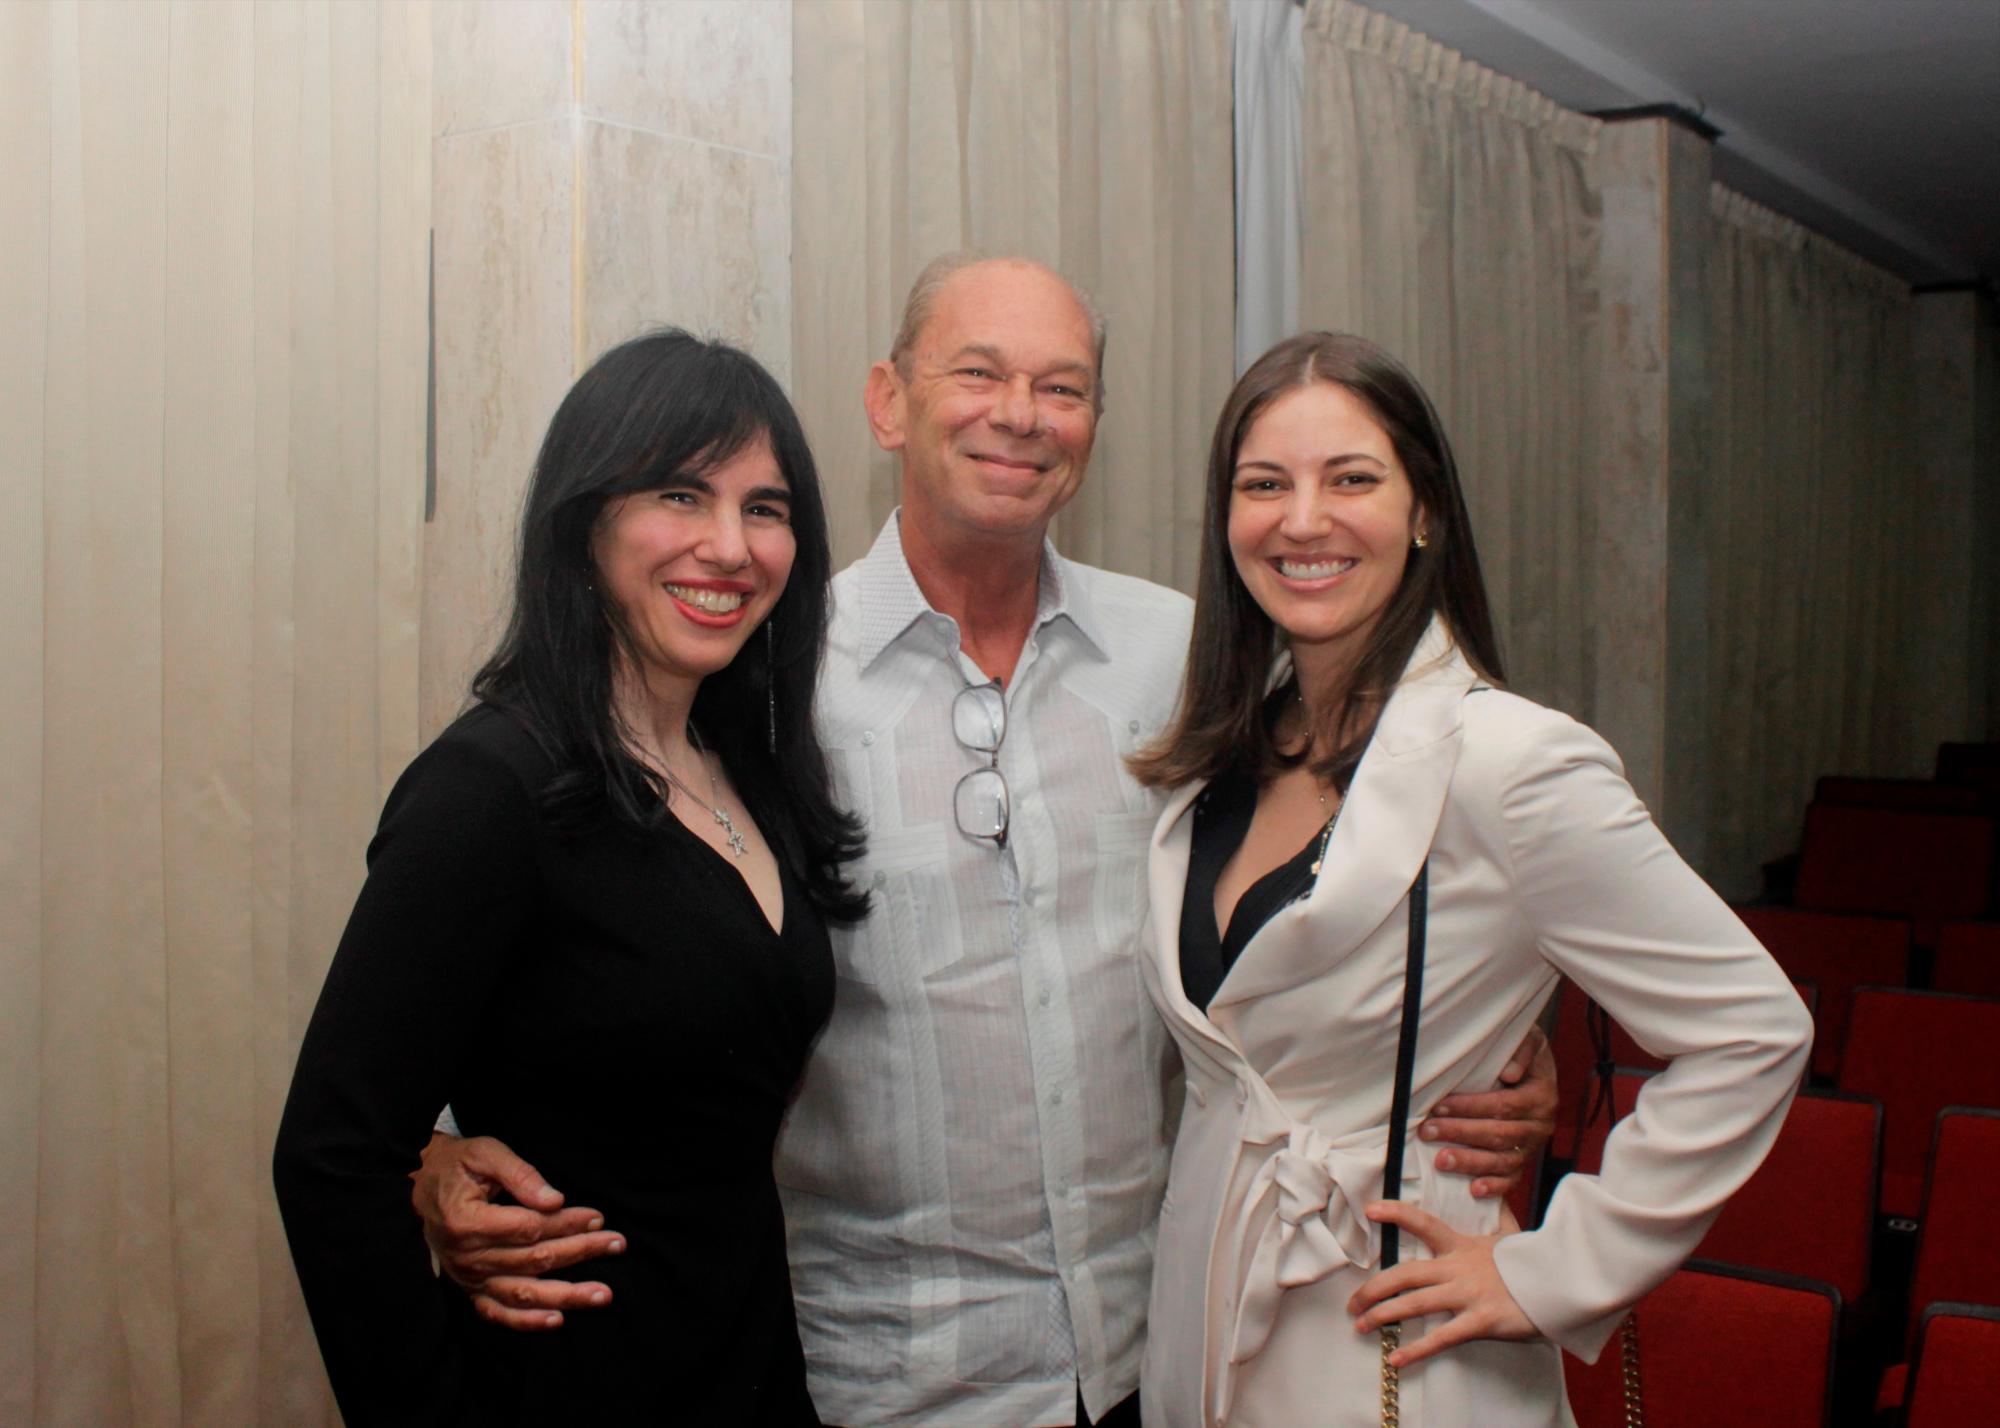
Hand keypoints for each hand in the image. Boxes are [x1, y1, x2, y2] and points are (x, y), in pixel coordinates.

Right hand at [410, 1131, 625, 1330]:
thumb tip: (555, 1200)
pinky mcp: (471, 1289)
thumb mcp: (486, 1154)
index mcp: (467, 1222)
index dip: (565, 1223)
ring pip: (523, 1293)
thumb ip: (520, 1175)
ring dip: (566, 1295)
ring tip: (602, 1294)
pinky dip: (527, 1322)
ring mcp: (469, 1278)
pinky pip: (498, 1313)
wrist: (422, 1187)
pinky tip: (557, 1320)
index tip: (597, 1217)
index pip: (527, 1229)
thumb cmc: (458, 1167)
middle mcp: (467, 1257)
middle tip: (616, 1244)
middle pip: (533, 1260)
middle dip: (579, 1252)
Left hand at [1347, 1202, 1537, 1367]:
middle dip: (1373, 1288)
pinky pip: (1442, 1337)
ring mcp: (1468, 1294)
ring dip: (1383, 1315)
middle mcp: (1458, 1268)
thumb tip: (1494, 1191)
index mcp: (1461, 1246)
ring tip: (1361, 1326)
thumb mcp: (1512, 1235)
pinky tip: (1396, 1359)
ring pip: (1414, 1303)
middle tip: (1351, 1303)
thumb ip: (1498, 1216)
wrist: (1562, 1286)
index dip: (1396, 1214)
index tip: (1370, 1209)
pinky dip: (1416, 1349)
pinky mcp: (1481, 1321)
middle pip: (1404, 1273)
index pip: (1423, 1223)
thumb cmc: (1532, 1263)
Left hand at [1417, 1025, 1557, 1197]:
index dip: (1470, 1107)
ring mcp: (1533, 1146)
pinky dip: (1495, 1187)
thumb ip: (1521, 1050)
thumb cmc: (1521, 1051)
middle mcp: (1541, 1124)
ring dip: (1470, 1162)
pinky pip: (1513, 1179)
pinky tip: (1474, 1190)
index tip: (1439, 1105)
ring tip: (1440, 1160)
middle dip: (1460, 1133)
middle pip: (1499, 1134)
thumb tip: (1509, 1072)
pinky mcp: (1525, 1160)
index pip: (1503, 1105)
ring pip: (1503, 1160)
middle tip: (1427, 1131)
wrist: (1537, 1068)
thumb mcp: (1526, 1039)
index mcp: (1541, 1095)